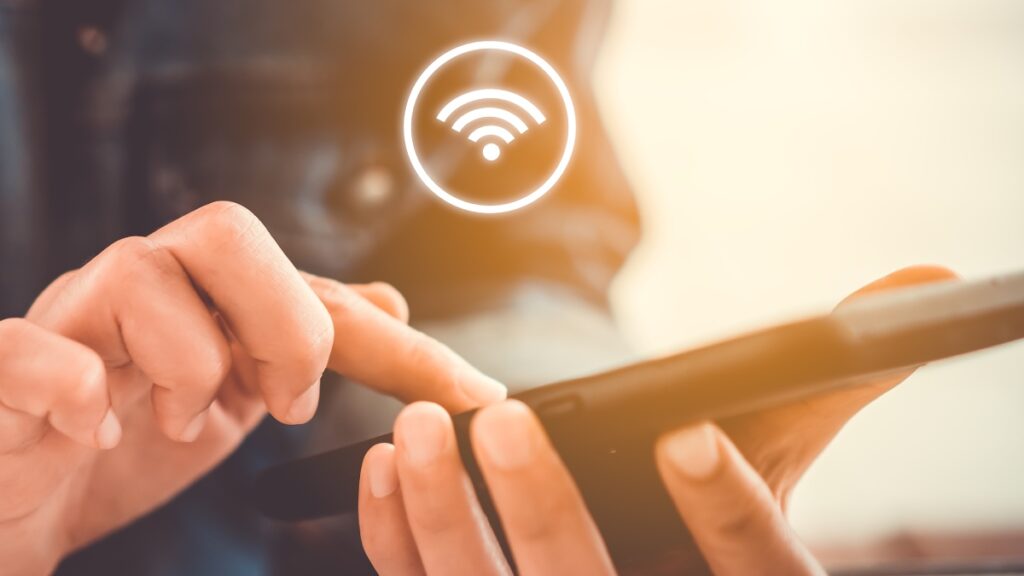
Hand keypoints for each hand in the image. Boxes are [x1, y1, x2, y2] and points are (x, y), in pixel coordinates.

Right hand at [0, 201, 505, 574]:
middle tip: (281, 401)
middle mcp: (148, 285)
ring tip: (187, 425)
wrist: (26, 493)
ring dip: (190, 366)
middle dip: (282, 324)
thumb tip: (390, 300)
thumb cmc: (129, 440)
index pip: (324, 296)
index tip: (477, 398)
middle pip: (231, 232)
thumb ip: (304, 344)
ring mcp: (73, 316)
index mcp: (212, 297)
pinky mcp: (9, 366)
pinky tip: (100, 428)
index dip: (403, 348)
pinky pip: (33, 347)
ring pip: (142, 271)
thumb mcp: (240, 396)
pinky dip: (80, 388)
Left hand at [356, 266, 955, 574]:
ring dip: (444, 519)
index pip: (757, 574)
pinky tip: (381, 475)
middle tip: (503, 422)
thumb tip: (923, 280)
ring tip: (416, 436)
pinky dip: (399, 542)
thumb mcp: (771, 470)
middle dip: (542, 507)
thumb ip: (828, 391)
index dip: (733, 514)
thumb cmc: (717, 530)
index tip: (689, 437)